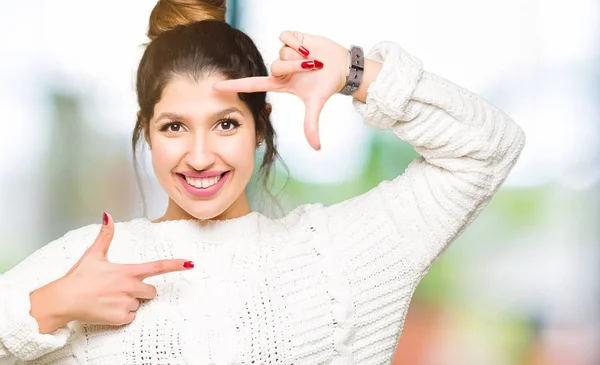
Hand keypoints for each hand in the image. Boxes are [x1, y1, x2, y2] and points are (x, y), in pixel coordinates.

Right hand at [31, 213, 193, 331]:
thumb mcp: (93, 254)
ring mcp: (126, 303)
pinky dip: (121, 315)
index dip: (175, 265)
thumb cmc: (78, 278)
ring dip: (129, 303)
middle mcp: (130, 287)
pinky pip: (130, 317)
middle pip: (151, 291)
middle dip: (142, 291)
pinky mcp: (120, 318)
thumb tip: (107, 215)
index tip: (190, 264)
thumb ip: (105, 236)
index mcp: (127, 271)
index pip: (157, 267)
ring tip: (109, 298)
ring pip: (139, 305)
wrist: (63, 300)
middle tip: (120, 289)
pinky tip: (107, 309)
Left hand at [213, 31, 349, 149]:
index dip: (234, 86)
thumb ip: (311, 125)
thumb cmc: (326, 86)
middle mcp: (279, 68)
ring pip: (282, 52)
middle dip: (295, 68)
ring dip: (299, 56)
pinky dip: (298, 42)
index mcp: (280, 83)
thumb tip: (316, 148)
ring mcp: (284, 53)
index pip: (252, 85)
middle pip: (275, 66)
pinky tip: (308, 47)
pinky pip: (285, 37)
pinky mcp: (291, 38)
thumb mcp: (316, 105)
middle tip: (310, 69)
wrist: (342, 67)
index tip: (215, 87)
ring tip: (312, 59)